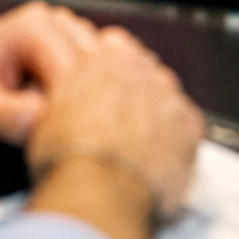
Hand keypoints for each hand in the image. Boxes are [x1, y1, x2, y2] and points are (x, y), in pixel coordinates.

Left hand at [0, 2, 100, 145]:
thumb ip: (8, 116)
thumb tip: (42, 122)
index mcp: (33, 28)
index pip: (77, 68)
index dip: (74, 107)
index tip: (68, 138)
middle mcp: (55, 23)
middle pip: (98, 67)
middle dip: (87, 104)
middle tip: (69, 139)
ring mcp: (66, 35)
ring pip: (104, 69)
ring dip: (92, 100)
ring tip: (70, 131)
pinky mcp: (70, 52)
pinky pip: (96, 73)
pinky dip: (91, 96)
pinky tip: (75, 120)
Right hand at [28, 26, 203, 223]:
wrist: (98, 192)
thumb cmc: (68, 156)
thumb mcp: (47, 111)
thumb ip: (67, 94)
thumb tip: (66, 104)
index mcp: (109, 56)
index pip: (114, 46)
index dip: (106, 74)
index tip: (99, 94)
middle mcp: (145, 69)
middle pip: (144, 72)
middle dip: (133, 94)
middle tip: (115, 127)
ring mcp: (171, 97)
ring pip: (166, 99)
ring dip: (155, 117)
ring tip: (134, 151)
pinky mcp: (190, 129)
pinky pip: (186, 128)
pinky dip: (175, 143)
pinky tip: (155, 163)